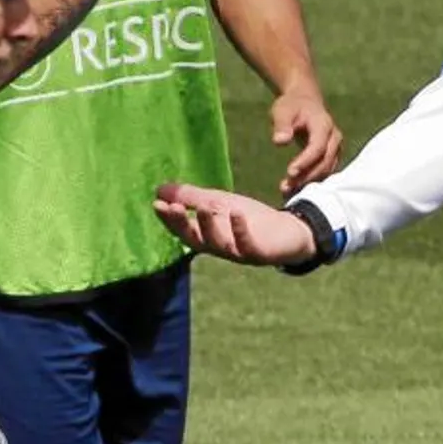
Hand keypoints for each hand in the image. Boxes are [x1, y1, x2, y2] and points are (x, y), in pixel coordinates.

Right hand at [153, 183, 315, 265]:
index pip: (182, 229)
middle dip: (182, 224)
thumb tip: (159, 190)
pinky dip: (240, 230)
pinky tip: (235, 213)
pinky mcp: (258, 253)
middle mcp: (218, 247)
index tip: (156, 203)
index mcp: (206, 236)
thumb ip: (191, 198)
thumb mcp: (218, 203)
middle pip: (195, 239)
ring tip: (203, 207)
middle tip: (172, 207)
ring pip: (218, 244)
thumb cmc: (248, 218)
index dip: (168, 219)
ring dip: (209, 226)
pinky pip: (247, 245)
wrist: (286, 232)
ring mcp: (237, 252)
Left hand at [271, 90, 342, 198]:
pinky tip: (294, 190)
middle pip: (325, 162)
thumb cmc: (292, 106)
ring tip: (287, 190)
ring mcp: (336, 148)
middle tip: (286, 186)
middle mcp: (334, 138)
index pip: (318, 147)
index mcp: (324, 125)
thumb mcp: (283, 111)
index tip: (290, 172)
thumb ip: (282, 125)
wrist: (305, 102)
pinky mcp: (332, 156)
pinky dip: (311, 181)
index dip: (305, 161)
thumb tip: (279, 141)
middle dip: (306, 176)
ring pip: (326, 170)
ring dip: (308, 182)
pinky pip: (324, 171)